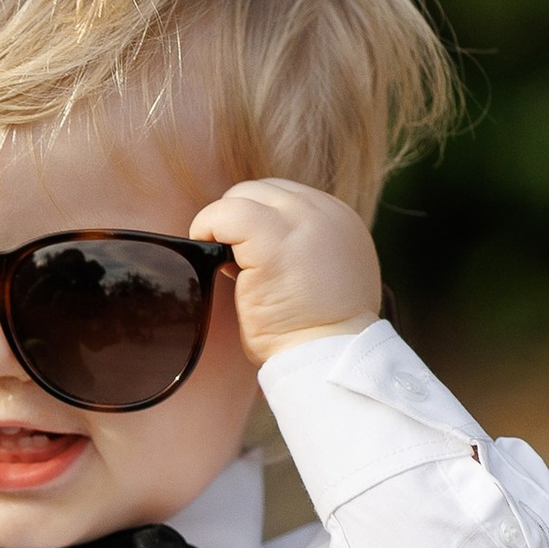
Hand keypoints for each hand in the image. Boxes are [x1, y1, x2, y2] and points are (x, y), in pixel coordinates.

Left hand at [190, 178, 381, 363]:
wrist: (329, 358)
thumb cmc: (318, 334)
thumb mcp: (325, 277)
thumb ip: (303, 250)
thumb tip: (255, 244)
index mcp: (339, 221)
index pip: (286, 197)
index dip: (260, 222)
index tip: (253, 258)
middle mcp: (325, 212)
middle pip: (263, 190)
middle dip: (241, 221)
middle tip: (237, 264)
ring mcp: (301, 221)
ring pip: (243, 194)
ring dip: (224, 225)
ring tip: (227, 265)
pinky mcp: (272, 240)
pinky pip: (225, 214)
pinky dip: (208, 229)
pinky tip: (215, 262)